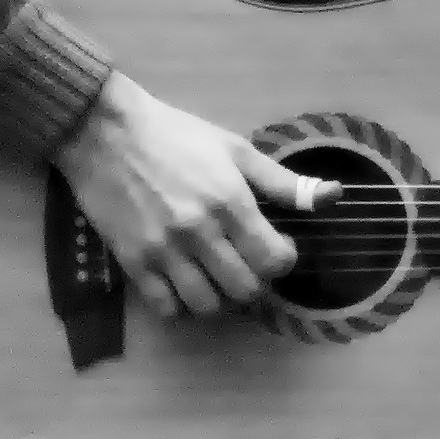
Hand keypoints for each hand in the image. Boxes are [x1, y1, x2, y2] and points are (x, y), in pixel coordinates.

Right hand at [52, 73, 337, 319]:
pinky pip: (165, 307)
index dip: (283, 259)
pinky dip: (180, 304)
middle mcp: (200, 232)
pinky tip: (183, 283)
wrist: (104, 131)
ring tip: (216, 277)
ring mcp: (163, 250)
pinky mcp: (132, 261)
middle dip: (254, 282)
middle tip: (246, 265)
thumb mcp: (235, 149)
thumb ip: (284, 182)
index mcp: (231, 202)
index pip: (275, 260)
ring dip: (219, 298)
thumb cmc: (176, 135)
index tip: (274, 247)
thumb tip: (335, 197)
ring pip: (207, 305)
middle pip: (245, 290)